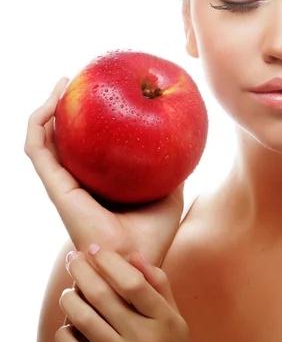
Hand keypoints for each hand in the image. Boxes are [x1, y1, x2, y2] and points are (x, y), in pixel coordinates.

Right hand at [24, 78, 184, 264]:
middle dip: (63, 106)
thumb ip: (172, 169)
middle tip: (77, 79)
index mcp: (98, 183)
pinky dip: (39, 124)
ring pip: (42, 139)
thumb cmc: (153, 234)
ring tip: (64, 82)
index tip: (99, 92)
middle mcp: (77, 182)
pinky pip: (37, 150)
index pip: (85, 146)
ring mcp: (63, 184)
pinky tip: (54, 103)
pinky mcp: (55, 188)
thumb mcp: (169, 192)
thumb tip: (184, 143)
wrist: (137, 262)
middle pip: (61, 138)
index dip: (85, 120)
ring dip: (47, 109)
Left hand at [57, 245, 192, 341]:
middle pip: (104, 296)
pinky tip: (67, 323)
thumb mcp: (175, 317)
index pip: (133, 283)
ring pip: (85, 321)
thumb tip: (134, 254)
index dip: (110, 262)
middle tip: (72, 258)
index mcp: (164, 320)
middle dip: (83, 272)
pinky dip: (65, 334)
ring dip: (70, 299)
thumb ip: (158, 284)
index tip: (95, 248)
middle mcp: (144, 340)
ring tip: (68, 290)